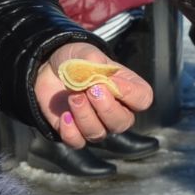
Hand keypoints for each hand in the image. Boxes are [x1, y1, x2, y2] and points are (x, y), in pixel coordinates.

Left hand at [35, 42, 153, 147]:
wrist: (51, 68)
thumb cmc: (76, 60)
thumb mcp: (86, 52)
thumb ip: (93, 61)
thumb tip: (95, 76)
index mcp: (127, 88)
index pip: (143, 99)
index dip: (130, 93)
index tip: (112, 80)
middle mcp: (115, 111)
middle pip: (122, 123)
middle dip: (106, 108)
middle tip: (91, 89)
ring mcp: (95, 124)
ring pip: (99, 133)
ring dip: (85, 115)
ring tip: (73, 96)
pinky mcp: (75, 132)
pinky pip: (77, 142)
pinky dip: (70, 131)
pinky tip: (64, 115)